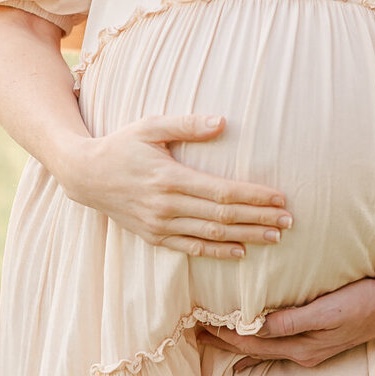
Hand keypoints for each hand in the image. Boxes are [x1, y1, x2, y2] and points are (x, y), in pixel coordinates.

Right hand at [59, 113, 292, 257]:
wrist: (84, 175)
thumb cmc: (121, 145)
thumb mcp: (150, 125)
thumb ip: (187, 125)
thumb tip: (223, 122)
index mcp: (170, 178)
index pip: (223, 192)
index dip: (254, 197)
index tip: (280, 198)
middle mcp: (167, 207)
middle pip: (223, 218)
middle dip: (259, 219)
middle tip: (289, 221)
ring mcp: (160, 225)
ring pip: (212, 237)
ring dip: (247, 237)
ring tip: (276, 237)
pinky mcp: (154, 237)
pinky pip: (191, 249)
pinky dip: (218, 252)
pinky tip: (241, 252)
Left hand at [201, 258, 374, 368]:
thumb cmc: (361, 302)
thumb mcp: (328, 310)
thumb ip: (293, 320)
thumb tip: (258, 326)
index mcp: (301, 346)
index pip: (252, 341)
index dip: (225, 333)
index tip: (200, 322)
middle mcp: (301, 352)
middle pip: (253, 348)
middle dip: (223, 340)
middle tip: (193, 331)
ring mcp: (309, 349)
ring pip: (263, 349)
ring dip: (237, 344)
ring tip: (211, 337)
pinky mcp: (316, 341)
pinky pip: (278, 346)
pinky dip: (258, 348)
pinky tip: (247, 353)